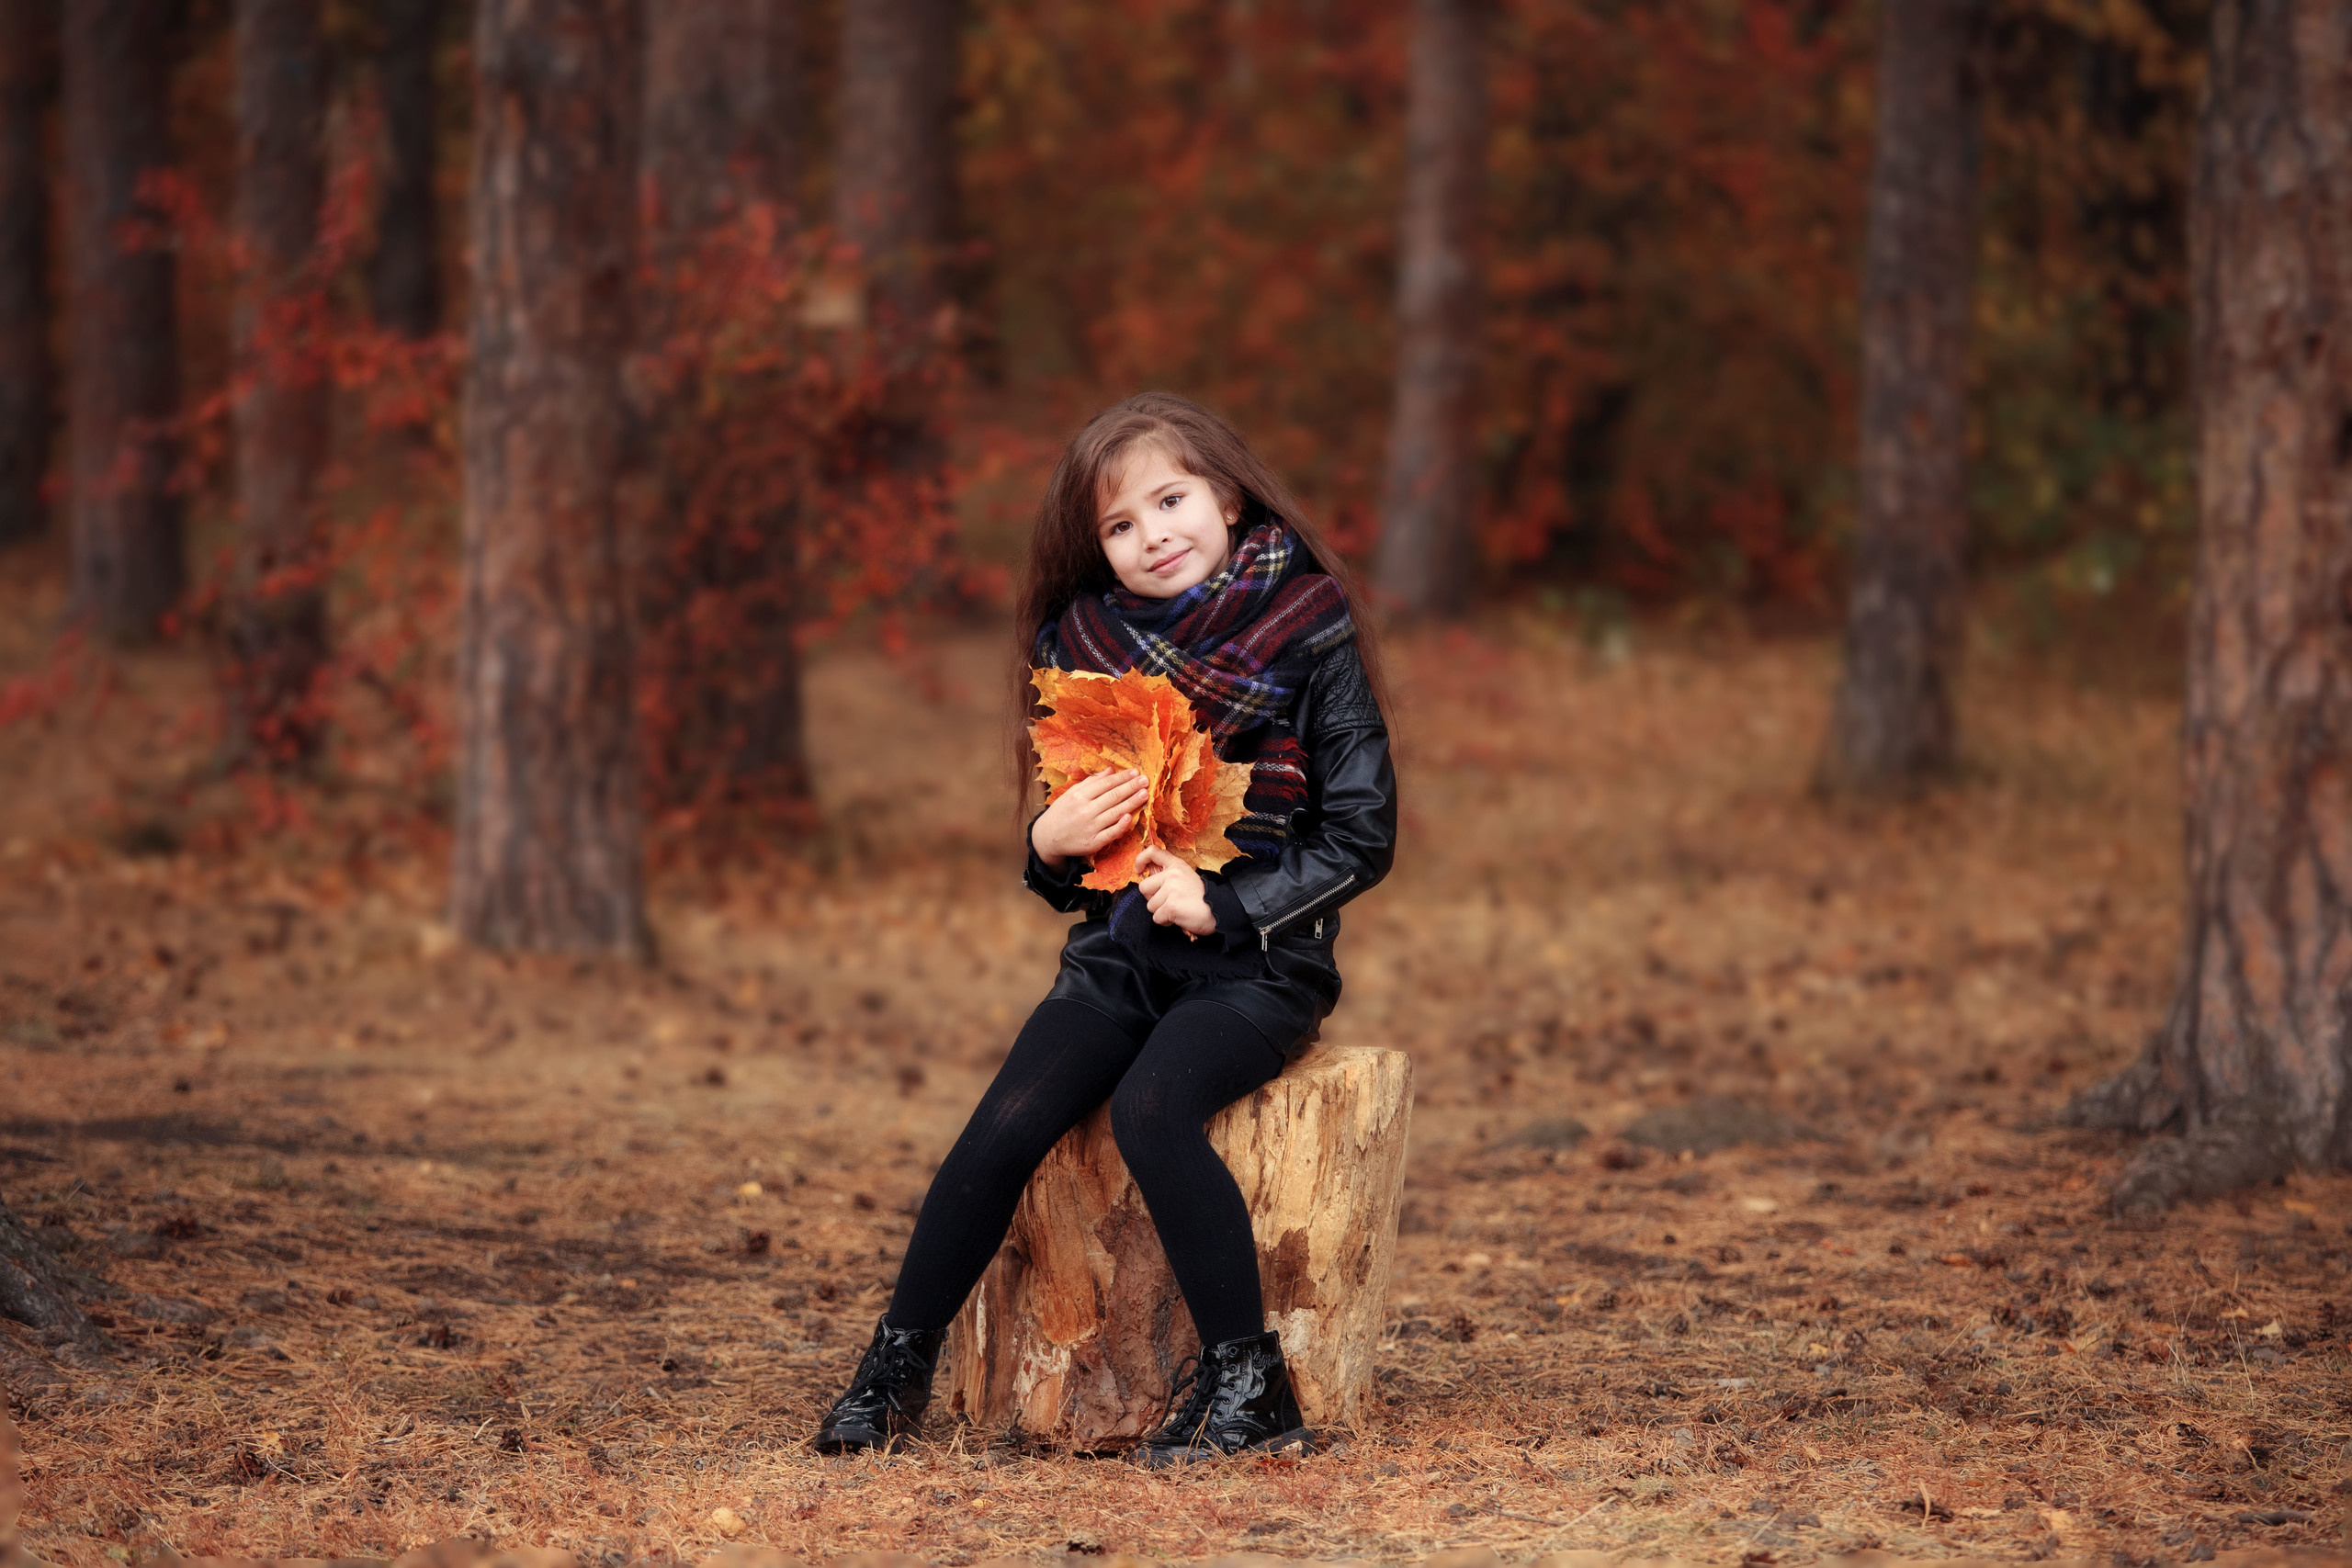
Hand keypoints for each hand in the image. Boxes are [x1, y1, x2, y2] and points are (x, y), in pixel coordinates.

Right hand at [1031, 768, 1149, 867]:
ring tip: (1144, 794)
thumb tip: (1110, 771)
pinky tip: (1131, 817)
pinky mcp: (1093, 843)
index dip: (1122, 778)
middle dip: (1131, 787)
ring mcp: (1090, 827)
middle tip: (1146, 780)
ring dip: (1132, 803)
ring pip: (1115, 813)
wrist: (1047, 837)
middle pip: (1113, 797)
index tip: (1136, 772)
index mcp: (1079, 796)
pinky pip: (1110, 833)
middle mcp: (1085, 810)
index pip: (1106, 784)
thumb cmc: (1062, 812)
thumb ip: (1091, 782)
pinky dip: (1121, 825)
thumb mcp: (1071, 793)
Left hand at [1135, 846, 1214, 935]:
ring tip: (1177, 910)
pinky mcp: (1170, 906)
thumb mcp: (1187, 878)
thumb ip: (1169, 876)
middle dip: (1153, 898)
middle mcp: (1173, 875)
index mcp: (1177, 865)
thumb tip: (1149, 880)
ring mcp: (1171, 890)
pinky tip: (1178, 917)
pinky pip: (1156, 918)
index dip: (1140, 860)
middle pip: (1144, 887)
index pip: (1153, 852)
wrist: (1219, 910)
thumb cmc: (1203, 898)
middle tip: (1168, 901)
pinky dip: (1166, 922)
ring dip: (1160, 912)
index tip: (1139, 870)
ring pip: (1150, 905)